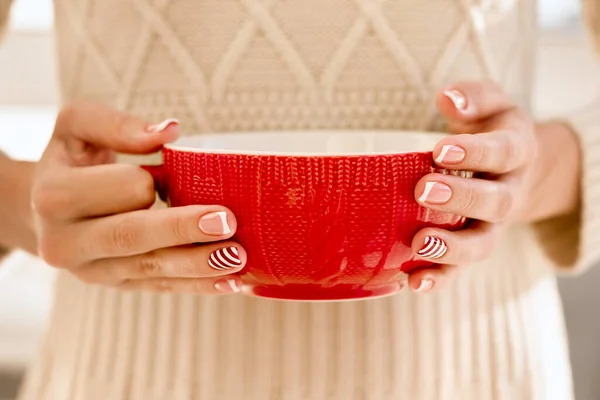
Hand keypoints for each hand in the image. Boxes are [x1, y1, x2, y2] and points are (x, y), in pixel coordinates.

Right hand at [31, 102, 245, 293]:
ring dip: (198, 265)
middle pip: (132, 237)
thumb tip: (169, 132)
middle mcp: (65, 242)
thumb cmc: (73, 159)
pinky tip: (229, 282)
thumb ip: (117, 125)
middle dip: (182, 230)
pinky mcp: (117, 284)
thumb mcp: (78, 126)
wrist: (48, 207)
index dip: (148, 181)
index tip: (167, 172)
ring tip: (237, 257)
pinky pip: (160, 286)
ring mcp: (92, 271)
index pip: (118, 190)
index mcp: (54, 196)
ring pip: (150, 269)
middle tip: (227, 222)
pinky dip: (197, 285)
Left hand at [407, 81, 539, 292]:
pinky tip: (413, 282)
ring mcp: (491, 225)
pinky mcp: (470, 247)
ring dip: (452, 248)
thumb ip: (473, 99)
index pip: (502, 152)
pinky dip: (440, 278)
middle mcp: (508, 192)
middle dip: (461, 199)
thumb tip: (447, 98)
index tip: (440, 150)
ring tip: (420, 243)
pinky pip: (460, 269)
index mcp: (515, 152)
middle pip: (495, 203)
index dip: (475, 153)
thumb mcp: (490, 104)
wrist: (509, 168)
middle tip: (423, 191)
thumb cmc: (488, 130)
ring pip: (483, 244)